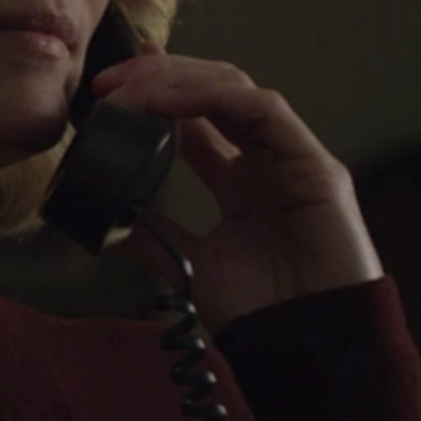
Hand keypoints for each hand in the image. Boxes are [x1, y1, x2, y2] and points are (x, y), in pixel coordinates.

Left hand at [89, 40, 383, 332]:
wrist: (306, 343)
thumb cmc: (260, 311)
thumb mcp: (189, 265)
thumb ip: (154, 238)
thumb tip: (106, 222)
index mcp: (241, 181)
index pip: (199, 117)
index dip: (157, 91)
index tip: (112, 84)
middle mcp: (267, 159)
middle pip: (213, 90)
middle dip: (159, 77)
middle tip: (109, 82)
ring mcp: (292, 156)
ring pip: (235, 88)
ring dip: (177, 80)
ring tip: (130, 90)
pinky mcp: (314, 163)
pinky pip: (261, 108)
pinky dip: (212, 97)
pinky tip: (169, 102)